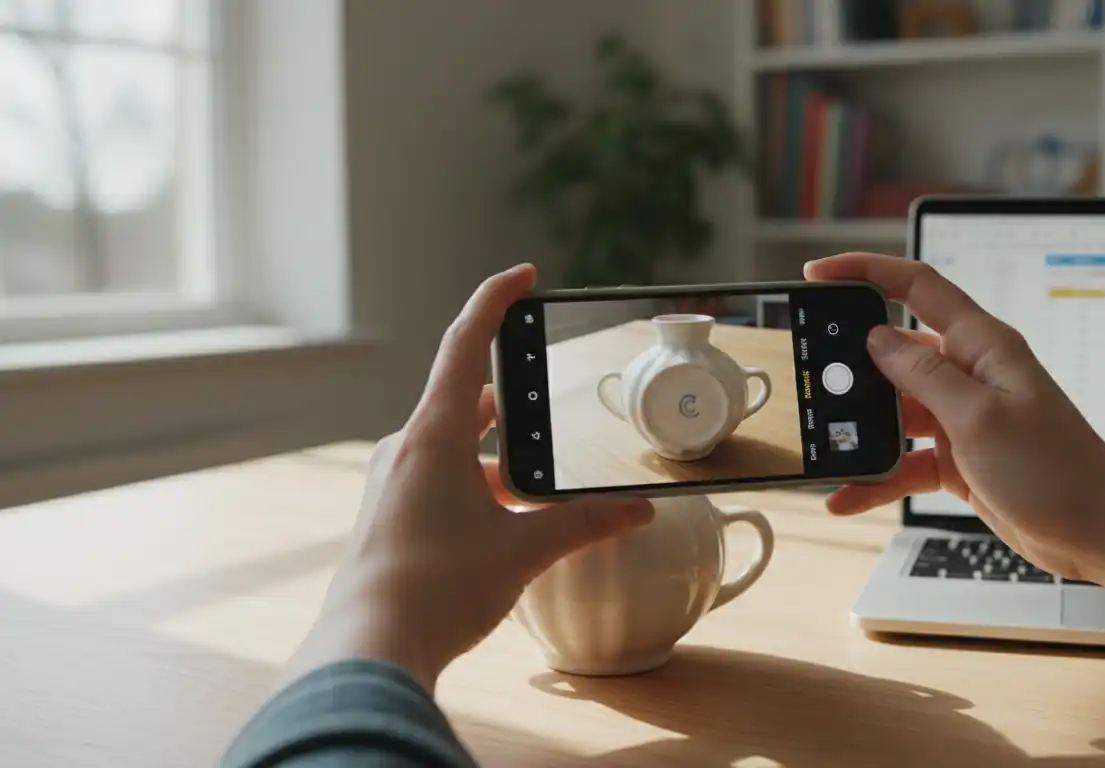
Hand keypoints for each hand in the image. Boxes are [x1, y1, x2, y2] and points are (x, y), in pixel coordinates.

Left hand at [287, 264, 653, 689]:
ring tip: (540, 491)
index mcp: (434, 435)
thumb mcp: (523, 550)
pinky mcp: (390, 515)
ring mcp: (393, 482)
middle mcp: (406, 448)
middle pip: (466, 400)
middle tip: (554, 415)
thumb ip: (584, 524)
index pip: (464, 344)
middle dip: (515, 407)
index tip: (523, 275)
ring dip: (498, 459)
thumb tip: (639, 512)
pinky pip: (440, 480)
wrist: (368, 648)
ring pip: (455, 447)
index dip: (494, 301)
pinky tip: (505, 527)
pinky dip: (477, 487)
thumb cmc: (436, 589)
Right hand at [804, 253, 1104, 580]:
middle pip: (895, 353)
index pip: (916, 287)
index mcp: (981, 346)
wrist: (1097, 530)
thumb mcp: (979, 417)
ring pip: (893, 412)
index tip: (820, 276)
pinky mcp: (957, 458)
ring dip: (861, 433)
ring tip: (826, 448)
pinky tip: (847, 496)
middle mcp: (969, 374)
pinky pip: (904, 460)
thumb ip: (923, 377)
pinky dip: (877, 478)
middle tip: (812, 379)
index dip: (866, 271)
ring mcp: (962, 417)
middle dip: (851, 366)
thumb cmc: (1056, 470)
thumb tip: (876, 340)